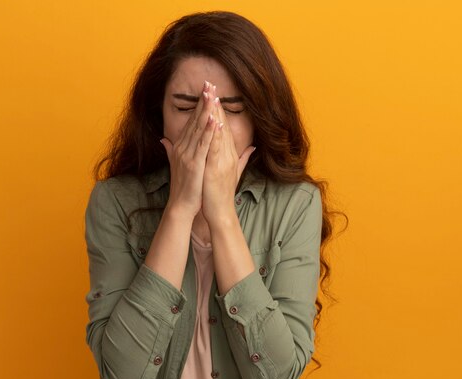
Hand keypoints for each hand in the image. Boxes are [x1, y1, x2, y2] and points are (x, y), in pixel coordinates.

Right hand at [160, 81, 217, 219]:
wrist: (181, 205)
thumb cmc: (183, 187)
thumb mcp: (176, 164)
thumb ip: (170, 150)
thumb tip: (163, 139)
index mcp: (181, 146)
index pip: (191, 121)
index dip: (199, 104)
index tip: (205, 89)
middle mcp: (182, 147)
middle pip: (194, 120)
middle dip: (202, 101)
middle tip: (209, 82)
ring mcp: (188, 155)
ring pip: (198, 128)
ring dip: (206, 111)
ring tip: (212, 94)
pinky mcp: (195, 164)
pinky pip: (203, 145)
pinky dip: (208, 132)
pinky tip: (214, 120)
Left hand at [202, 89, 255, 225]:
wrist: (220, 212)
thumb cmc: (221, 193)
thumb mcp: (232, 171)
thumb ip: (241, 157)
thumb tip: (251, 146)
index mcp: (229, 153)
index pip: (223, 126)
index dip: (218, 108)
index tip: (213, 92)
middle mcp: (228, 153)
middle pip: (222, 124)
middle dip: (216, 103)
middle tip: (210, 83)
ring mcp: (224, 160)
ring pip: (220, 132)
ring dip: (215, 112)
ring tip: (211, 94)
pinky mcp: (217, 168)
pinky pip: (216, 148)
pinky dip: (215, 134)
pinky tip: (213, 120)